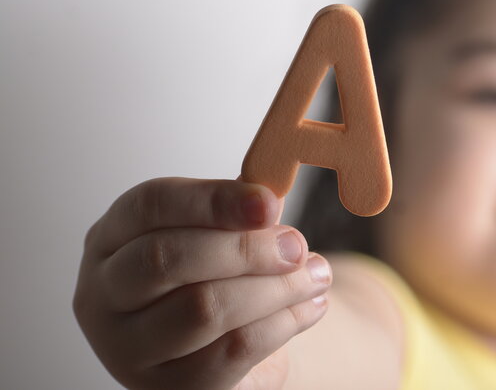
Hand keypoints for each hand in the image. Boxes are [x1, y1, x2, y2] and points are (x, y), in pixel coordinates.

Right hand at [73, 177, 330, 388]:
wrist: (220, 351)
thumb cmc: (213, 279)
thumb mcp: (217, 234)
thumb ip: (237, 213)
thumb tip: (268, 201)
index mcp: (111, 238)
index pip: (151, 205)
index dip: (214, 200)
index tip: (269, 202)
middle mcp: (103, 295)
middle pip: (166, 259)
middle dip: (245, 249)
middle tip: (297, 245)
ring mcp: (128, 349)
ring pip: (202, 309)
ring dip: (274, 288)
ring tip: (316, 275)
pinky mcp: (169, 388)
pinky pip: (233, 351)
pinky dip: (283, 323)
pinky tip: (310, 307)